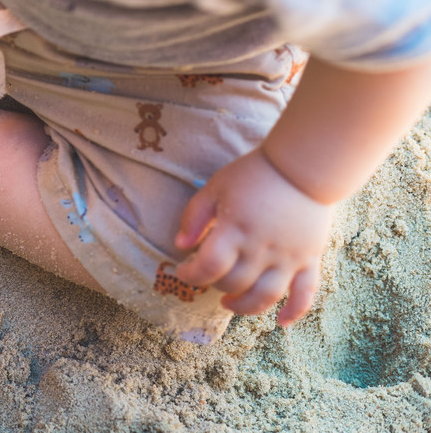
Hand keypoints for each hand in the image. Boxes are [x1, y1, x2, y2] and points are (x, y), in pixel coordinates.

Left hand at [174, 148, 333, 326]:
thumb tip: (180, 244)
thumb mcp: (215, 186)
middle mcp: (262, 248)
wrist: (303, 166)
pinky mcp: (310, 259)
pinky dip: (294, 311)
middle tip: (208, 275)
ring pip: (265, 296)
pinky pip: (305, 293)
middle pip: (234, 283)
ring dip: (244, 306)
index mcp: (235, 229)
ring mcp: (289, 257)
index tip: (183, 271)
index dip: (190, 274)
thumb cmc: (254, 174)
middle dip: (214, 284)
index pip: (208, 266)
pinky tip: (280, 323)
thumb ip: (194, 215)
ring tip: (229, 303)